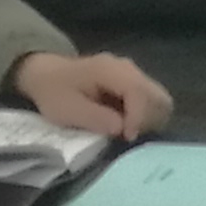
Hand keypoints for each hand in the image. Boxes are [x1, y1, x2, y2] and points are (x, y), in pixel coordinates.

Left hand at [15, 51, 171, 139]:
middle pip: (158, 96)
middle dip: (148, 121)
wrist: (46, 74)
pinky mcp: (133, 84)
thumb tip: (122, 129)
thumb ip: (96, 118)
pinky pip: (151, 102)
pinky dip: (146, 117)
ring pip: (159, 100)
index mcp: (110, 70)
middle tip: (128, 136)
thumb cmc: (54, 92)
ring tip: (127, 132)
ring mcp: (133, 74)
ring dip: (149, 120)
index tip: (126, 137)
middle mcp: (128, 68)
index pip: (139, 91)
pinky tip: (127, 126)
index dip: (138, 117)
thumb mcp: (67, 110)